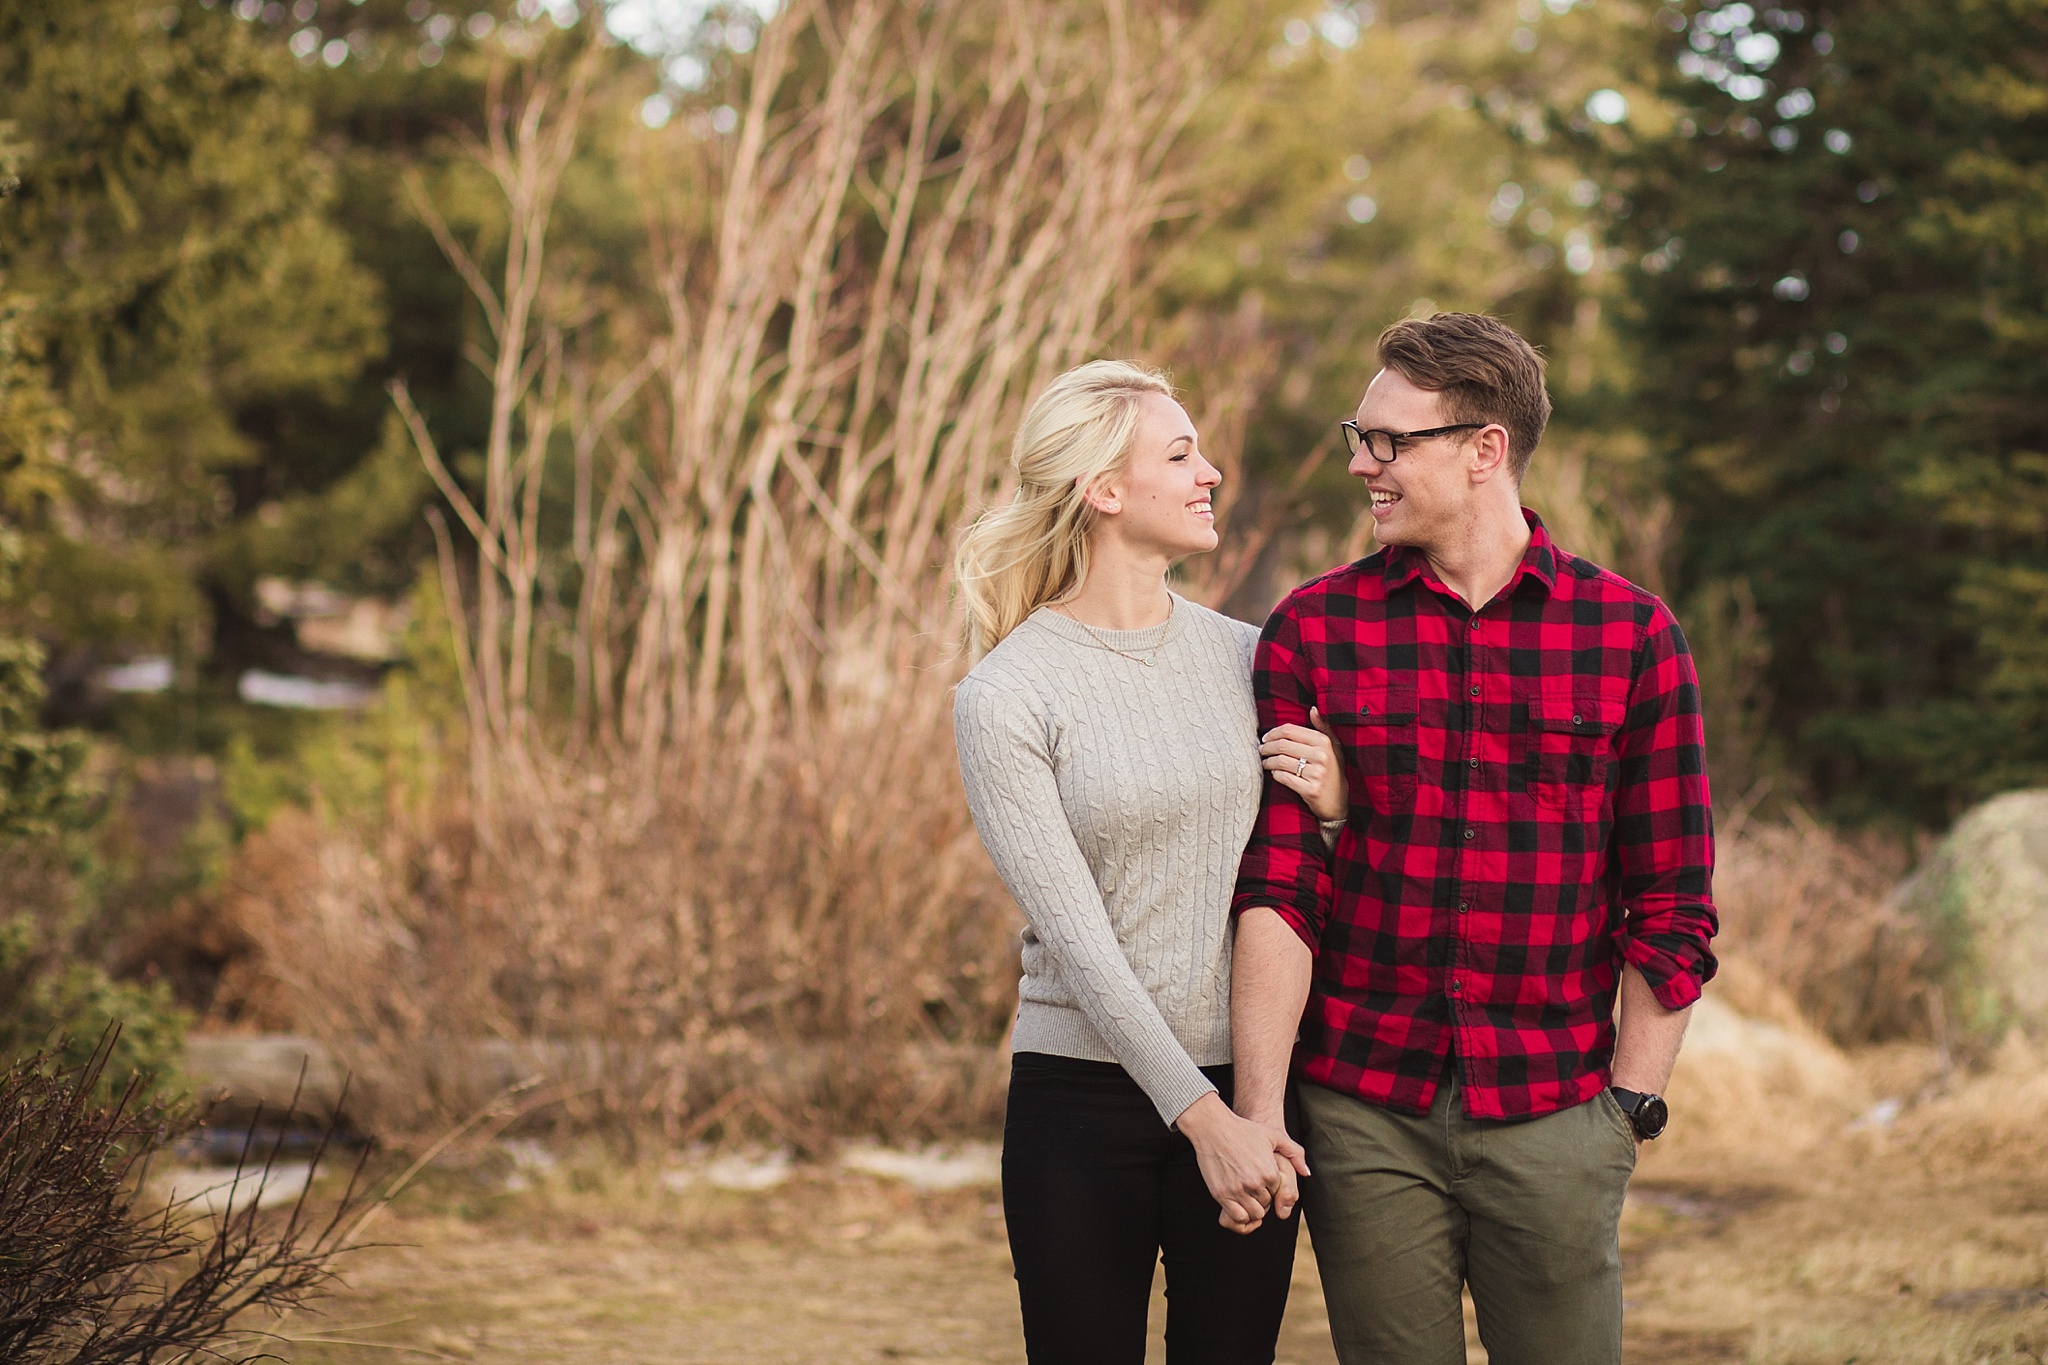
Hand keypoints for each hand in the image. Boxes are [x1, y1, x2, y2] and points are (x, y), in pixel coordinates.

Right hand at [1175, 1094, 1309, 1234]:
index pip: (1278, 1193)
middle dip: (1261, 1198)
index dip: (1270, 1187)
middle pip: (1266, 1205)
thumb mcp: (1274, 1135)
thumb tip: (1306, 1172)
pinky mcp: (1221, 1194)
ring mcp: (1237, 1190)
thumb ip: (1295, 1153)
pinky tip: (1237, 1202)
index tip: (1261, 1176)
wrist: (1213, 1127)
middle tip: (1251, 1184)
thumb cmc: (1243, 1129)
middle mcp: (1255, 1184)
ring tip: (1245, 1194)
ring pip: (1253, 1215)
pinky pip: (1237, 1217)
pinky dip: (1240, 1214)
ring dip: (1251, 1207)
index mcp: (1270, 1172)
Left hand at [1261, 707, 1347, 822]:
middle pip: (1282, 745)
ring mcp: (1317, 773)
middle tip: (1261, 750)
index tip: (1265, 738)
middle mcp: (1321, 756)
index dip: (1273, 733)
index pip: (1289, 730)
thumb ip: (1323, 727)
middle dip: (1267, 747)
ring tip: (1265, 762)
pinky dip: (1275, 774)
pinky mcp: (1311, 790)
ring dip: (1267, 761)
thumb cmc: (1332, 771)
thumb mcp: (1333, 747)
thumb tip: (1313, 709)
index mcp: (1324, 741)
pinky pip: (1283, 777)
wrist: (1338, 801)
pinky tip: (1274, 773)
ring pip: (1281, 761)